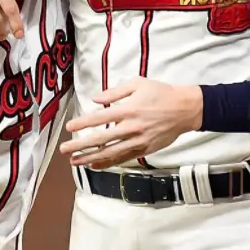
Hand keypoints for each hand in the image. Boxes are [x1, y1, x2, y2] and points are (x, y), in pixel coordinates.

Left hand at [61, 77, 202, 168]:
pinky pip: (123, 158)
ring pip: (110, 153)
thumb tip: (96, 99)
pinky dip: (108, 163)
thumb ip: (115, 92)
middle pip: (100, 139)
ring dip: (90, 158)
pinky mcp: (145, 149)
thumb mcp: (138, 84)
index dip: (82, 123)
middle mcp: (131, 127)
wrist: (185, 109)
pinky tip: (95, 165)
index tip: (69, 127)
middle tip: (64, 149)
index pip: (99, 118)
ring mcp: (138, 140)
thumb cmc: (161, 94)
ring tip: (75, 161)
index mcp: (128, 109)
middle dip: (80, 145)